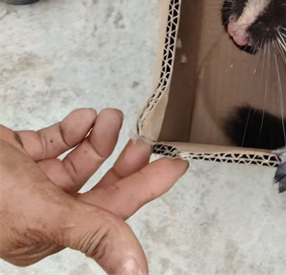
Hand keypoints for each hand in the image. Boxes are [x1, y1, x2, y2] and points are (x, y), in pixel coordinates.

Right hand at [0, 108, 187, 274]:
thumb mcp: (44, 212)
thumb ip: (93, 233)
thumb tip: (136, 271)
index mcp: (49, 233)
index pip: (112, 212)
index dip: (146, 188)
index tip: (175, 167)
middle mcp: (41, 209)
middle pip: (100, 186)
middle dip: (127, 163)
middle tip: (148, 143)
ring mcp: (28, 180)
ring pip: (80, 159)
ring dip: (100, 137)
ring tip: (109, 120)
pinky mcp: (17, 153)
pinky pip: (55, 140)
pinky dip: (73, 127)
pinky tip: (83, 118)